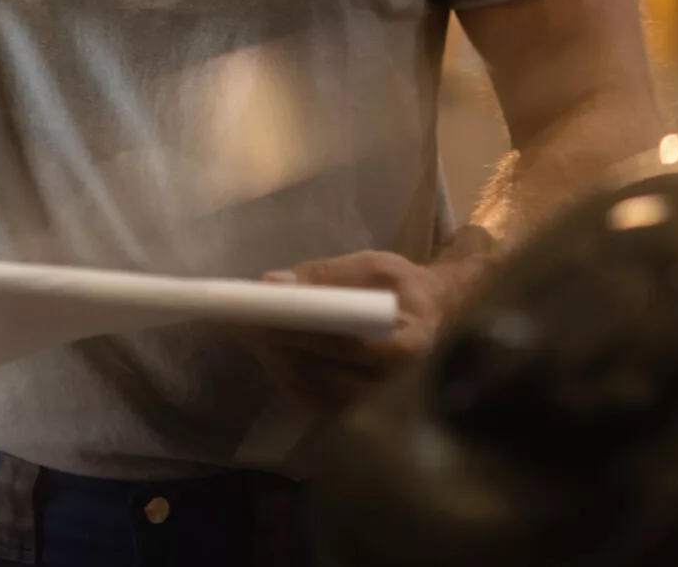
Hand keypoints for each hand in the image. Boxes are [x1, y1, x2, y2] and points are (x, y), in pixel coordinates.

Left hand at [248, 235, 495, 408]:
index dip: (302, 332)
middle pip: (325, 372)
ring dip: (276, 363)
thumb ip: (327, 275)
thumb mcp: (373, 266)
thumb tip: (273, 283)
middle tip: (241, 322)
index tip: (264, 314)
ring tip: (246, 334)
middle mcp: (394, 385)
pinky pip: (315, 402)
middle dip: (279, 346)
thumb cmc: (406, 287)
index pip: (346, 345)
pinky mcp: (360, 411)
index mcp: (408, 346)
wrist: (436, 317)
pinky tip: (268, 353)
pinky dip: (287, 377)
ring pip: (314, 390)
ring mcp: (377, 405)